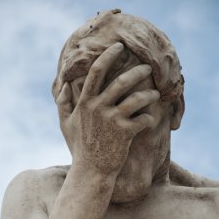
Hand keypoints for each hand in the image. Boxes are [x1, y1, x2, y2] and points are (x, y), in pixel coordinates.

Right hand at [57, 43, 159, 175]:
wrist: (91, 172)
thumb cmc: (79, 148)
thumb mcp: (65, 125)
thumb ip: (62, 103)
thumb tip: (62, 85)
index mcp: (85, 102)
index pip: (96, 71)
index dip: (108, 55)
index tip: (119, 47)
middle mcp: (98, 108)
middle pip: (122, 81)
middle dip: (138, 71)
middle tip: (148, 68)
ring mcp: (112, 120)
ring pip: (137, 98)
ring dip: (150, 93)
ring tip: (155, 93)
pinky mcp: (126, 133)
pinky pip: (144, 119)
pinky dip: (150, 117)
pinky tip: (150, 119)